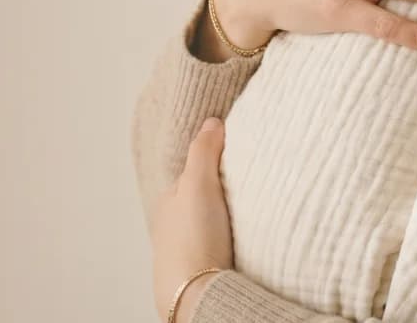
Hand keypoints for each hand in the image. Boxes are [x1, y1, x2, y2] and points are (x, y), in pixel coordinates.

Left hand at [150, 118, 232, 322]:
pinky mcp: (201, 270)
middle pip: (201, 200)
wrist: (195, 294)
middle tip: (246, 186)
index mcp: (169, 201)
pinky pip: (216, 247)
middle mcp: (173, 226)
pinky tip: (238, 242)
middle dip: (219, 193)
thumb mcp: (198, 184)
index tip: (236, 157)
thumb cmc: (194, 240)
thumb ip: (204, 151)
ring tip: (247, 215)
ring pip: (208, 226)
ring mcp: (186, 249)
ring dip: (224, 220)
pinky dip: (226, 241)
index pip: (193, 173)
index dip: (214, 163)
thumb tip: (212, 121)